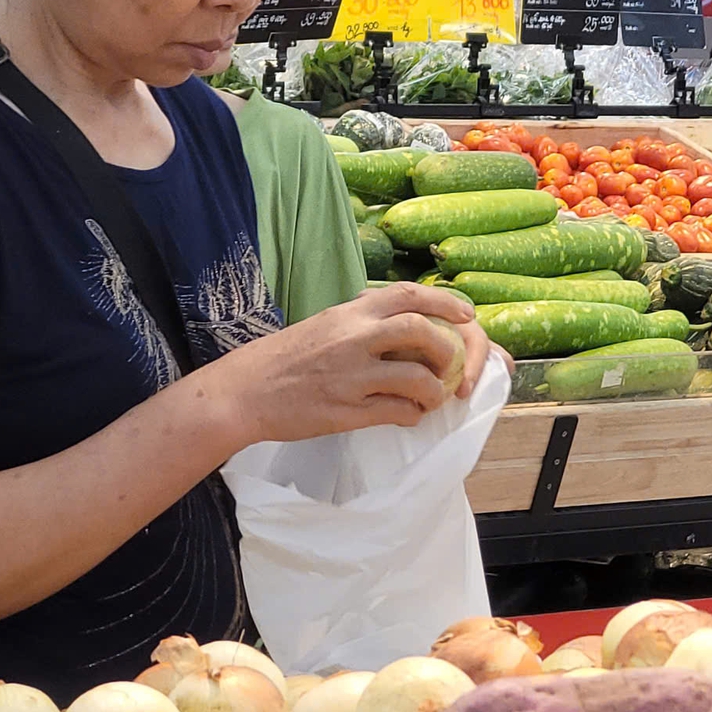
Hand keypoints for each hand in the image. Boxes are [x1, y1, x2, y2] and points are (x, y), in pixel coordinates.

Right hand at [213, 283, 495, 444]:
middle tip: (451, 365)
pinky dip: (412, 414)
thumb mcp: (325, 324)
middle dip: (447, 350)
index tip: (466, 314)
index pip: (408, 295)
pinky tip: (409, 416)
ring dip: (434, 390)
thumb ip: (361, 322)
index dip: (445, 302)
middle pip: (421, 332)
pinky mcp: (347, 410)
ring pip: (416, 378)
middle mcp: (354, 338)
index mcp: (350, 313)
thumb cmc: (284, 357)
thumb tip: (402, 323)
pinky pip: (397, 412)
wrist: (246, 390)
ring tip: (432, 398)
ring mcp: (352, 375)